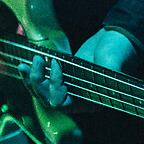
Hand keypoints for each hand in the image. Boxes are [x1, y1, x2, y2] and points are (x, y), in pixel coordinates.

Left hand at [22, 27, 137, 111]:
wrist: (119, 38)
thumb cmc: (120, 52)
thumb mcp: (114, 62)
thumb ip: (106, 73)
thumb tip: (101, 81)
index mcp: (90, 101)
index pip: (62, 104)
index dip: (54, 86)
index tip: (57, 64)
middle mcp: (78, 99)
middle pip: (48, 99)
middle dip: (37, 82)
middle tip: (37, 61)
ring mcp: (70, 88)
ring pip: (42, 93)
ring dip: (31, 79)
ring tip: (25, 65)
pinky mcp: (64, 77)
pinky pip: (44, 81)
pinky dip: (32, 74)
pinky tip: (24, 65)